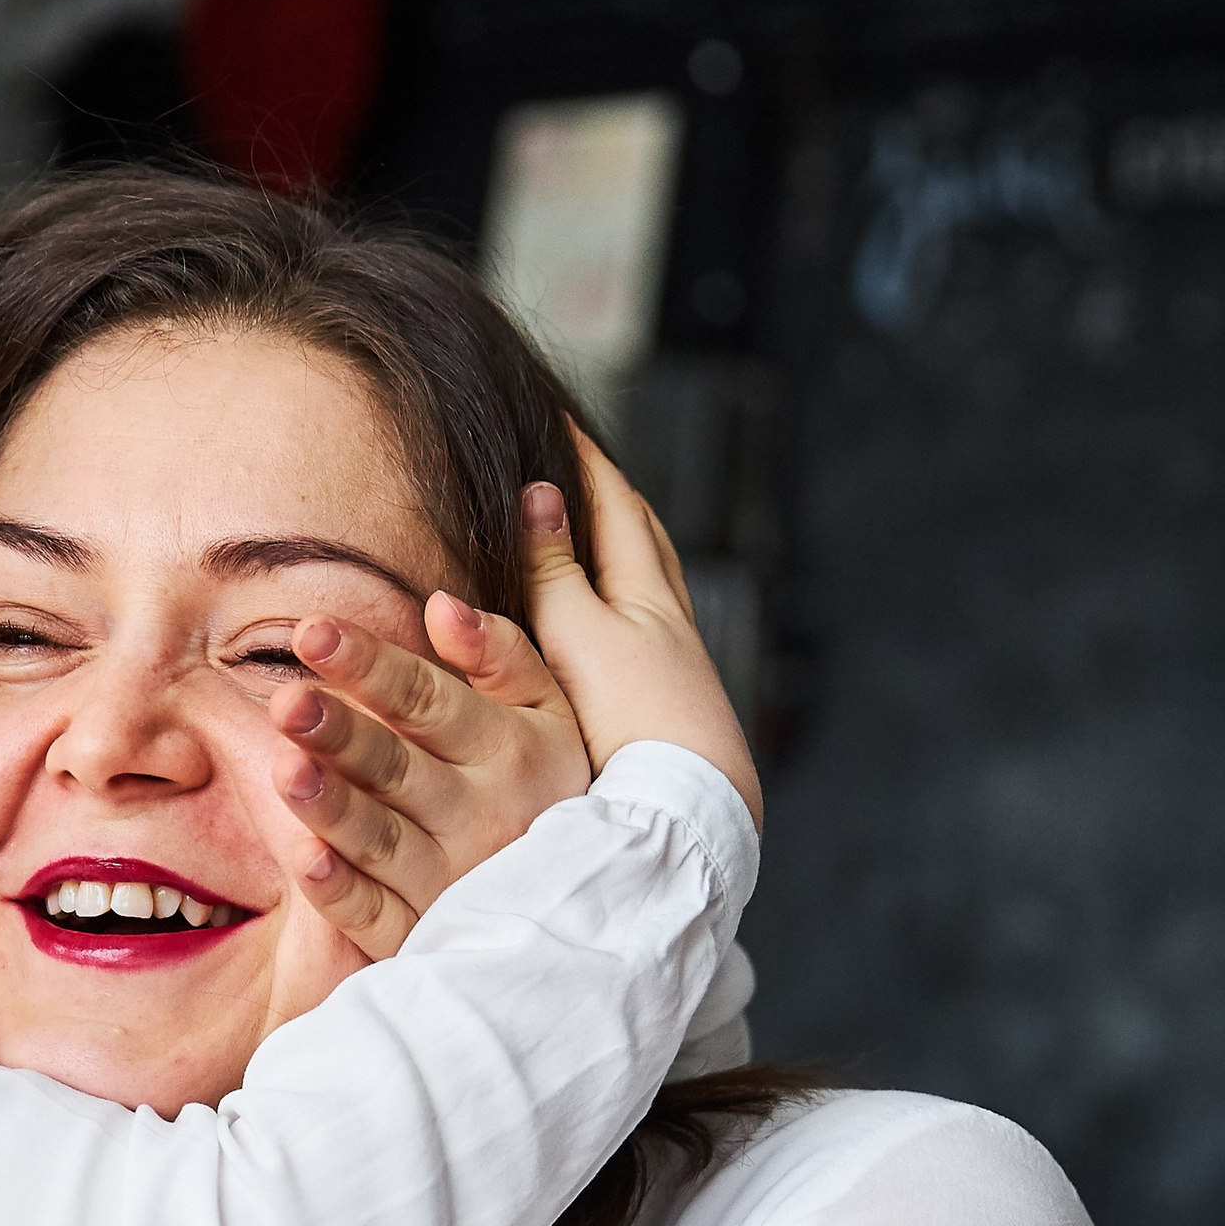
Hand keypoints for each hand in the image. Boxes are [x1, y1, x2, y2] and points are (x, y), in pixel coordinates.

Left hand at [267, 595, 591, 958]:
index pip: (427, 698)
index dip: (370, 664)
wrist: (588, 903)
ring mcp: (450, 880)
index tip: (311, 630)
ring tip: (287, 770)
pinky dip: (342, 893)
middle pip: (397, 768)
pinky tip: (305, 861)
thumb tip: (440, 605)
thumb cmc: (548, 785)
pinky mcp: (422, 933)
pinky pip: (377, 915)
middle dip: (343, 734)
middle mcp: (480, 814)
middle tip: (288, 701)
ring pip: (382, 841)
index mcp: (506, 749)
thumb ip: (502, 655)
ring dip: (334, 809)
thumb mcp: (550, 713)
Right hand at [523, 433, 761, 830]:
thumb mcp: (578, 634)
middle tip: (585, 469)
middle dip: (614, 499)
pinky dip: (624, 605)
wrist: (685, 807)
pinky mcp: (668, 708)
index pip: (616, 503)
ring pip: (652, 586)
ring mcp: (674, 664)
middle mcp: (669, 620)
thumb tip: (539, 495)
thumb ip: (554, 570)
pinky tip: (610, 629)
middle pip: (646, 539)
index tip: (556, 418)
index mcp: (648, 590)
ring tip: (596, 539)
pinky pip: (645, 629)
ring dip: (624, 553)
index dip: (585, 459)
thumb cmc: (633, 721)